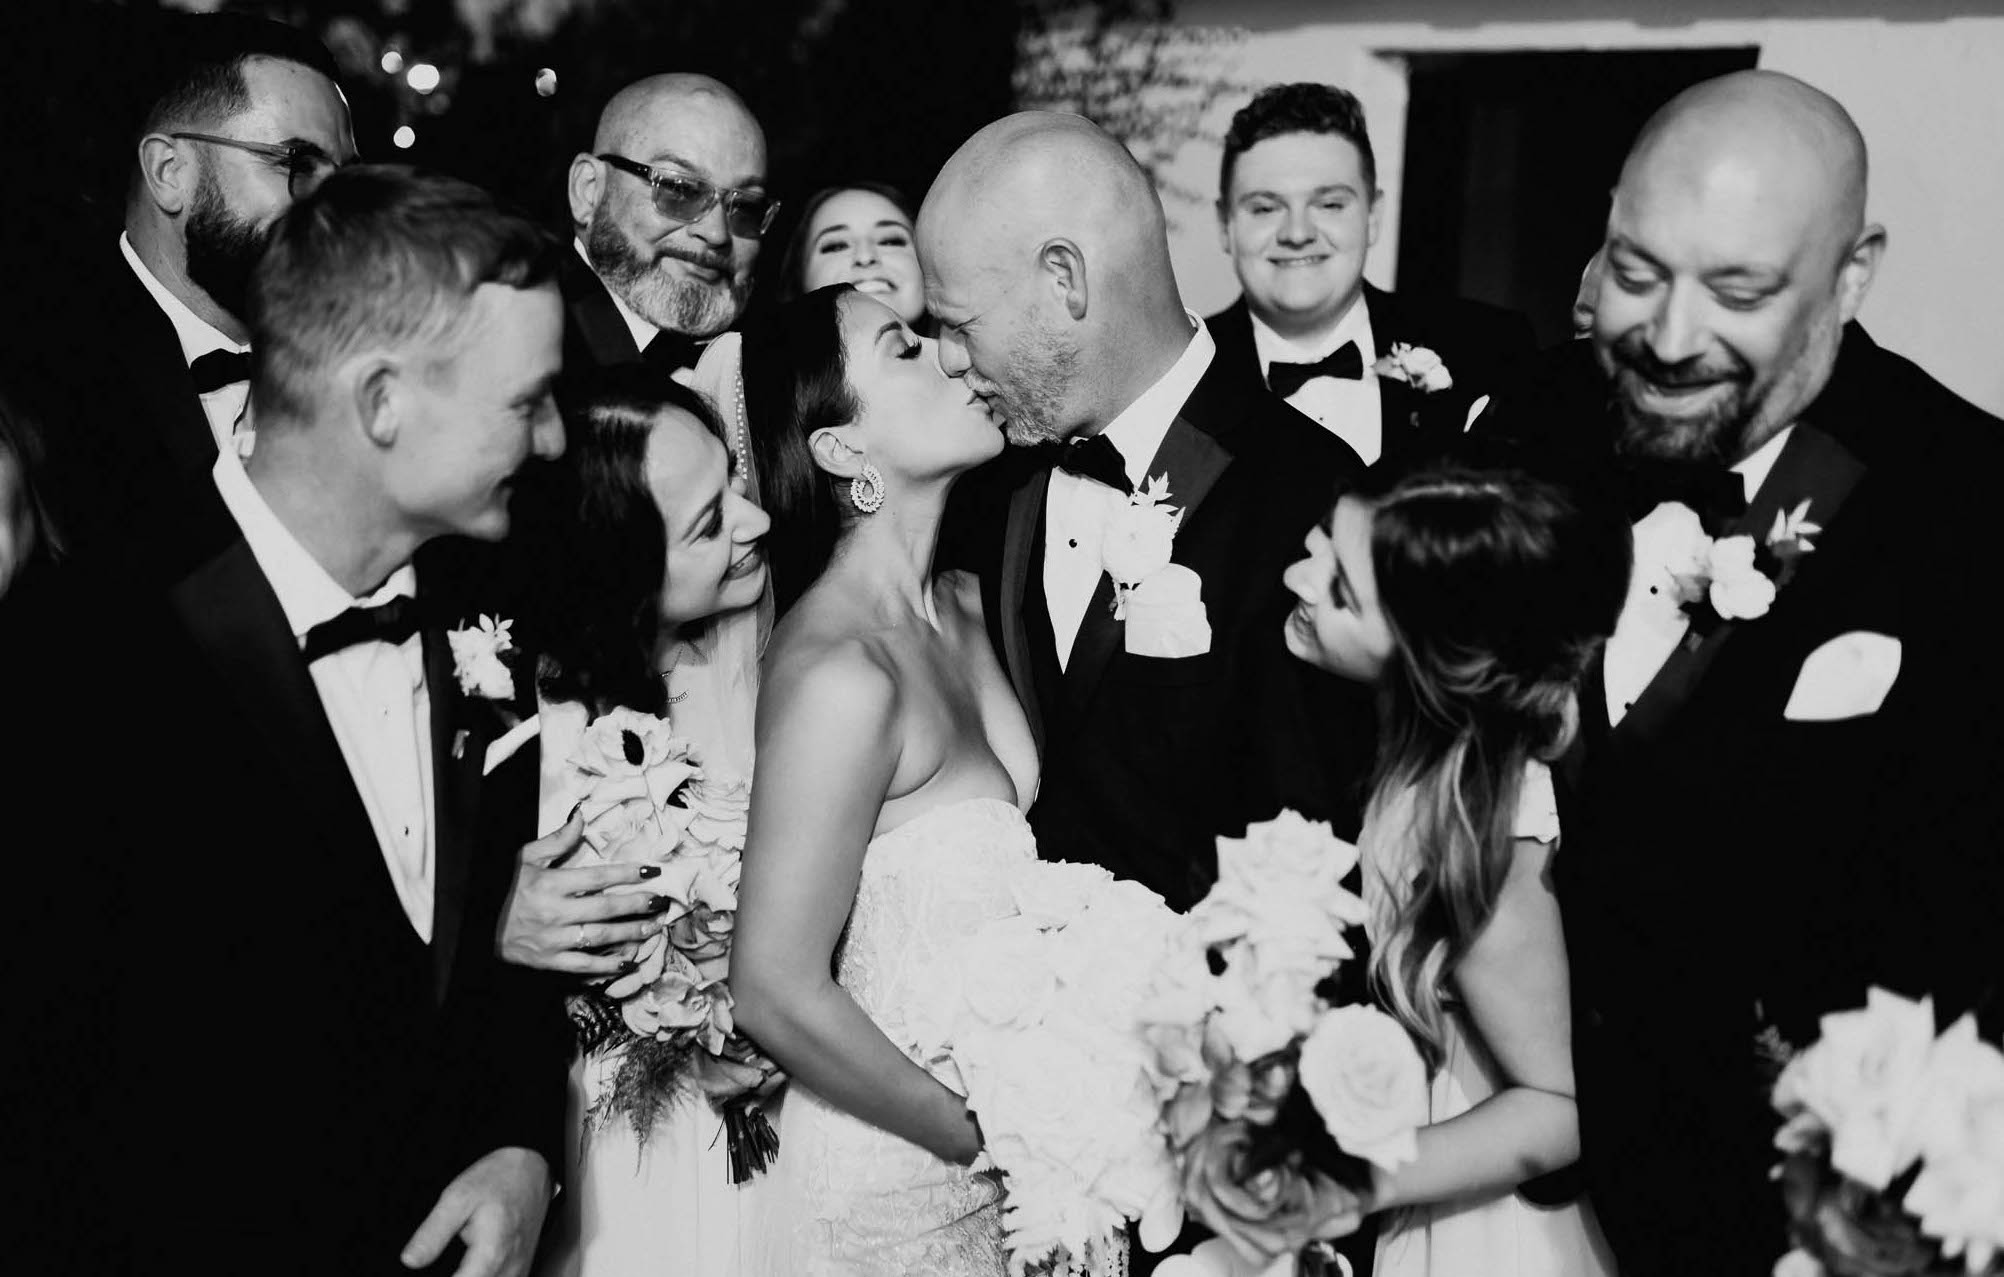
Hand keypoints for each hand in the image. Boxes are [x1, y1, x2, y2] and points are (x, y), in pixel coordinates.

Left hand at [400, 1146, 549, 1276]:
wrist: (531, 1169)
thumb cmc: (498, 1180)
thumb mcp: (457, 1198)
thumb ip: (433, 1234)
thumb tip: (411, 1260)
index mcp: (491, 1255)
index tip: (427, 1267)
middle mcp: (509, 1270)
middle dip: (456, 1276)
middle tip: (441, 1258)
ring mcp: (518, 1272)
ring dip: (469, 1276)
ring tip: (459, 1263)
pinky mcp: (520, 1270)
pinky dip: (480, 1276)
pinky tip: (471, 1268)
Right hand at [498, 811, 665, 974]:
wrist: (476, 926)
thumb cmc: (505, 889)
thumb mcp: (525, 859)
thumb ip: (557, 840)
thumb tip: (581, 815)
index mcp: (550, 884)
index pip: (598, 877)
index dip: (628, 873)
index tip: (652, 870)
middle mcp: (554, 912)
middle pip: (606, 908)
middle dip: (638, 904)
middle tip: (661, 901)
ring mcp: (553, 940)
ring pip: (601, 936)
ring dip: (631, 932)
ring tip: (654, 926)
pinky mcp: (550, 961)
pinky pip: (584, 965)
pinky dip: (608, 964)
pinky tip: (628, 959)